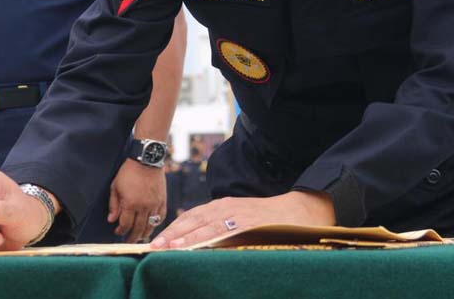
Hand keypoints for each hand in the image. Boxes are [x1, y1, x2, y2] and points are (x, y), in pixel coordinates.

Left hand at [107, 160, 165, 242]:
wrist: (147, 160)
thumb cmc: (128, 172)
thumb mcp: (115, 186)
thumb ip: (113, 205)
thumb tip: (111, 220)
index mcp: (130, 204)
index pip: (125, 224)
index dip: (120, 231)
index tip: (117, 232)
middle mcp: (144, 206)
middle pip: (138, 229)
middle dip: (132, 237)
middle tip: (128, 241)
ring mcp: (155, 204)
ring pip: (150, 226)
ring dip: (144, 234)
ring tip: (139, 237)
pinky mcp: (162, 201)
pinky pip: (160, 217)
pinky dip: (156, 224)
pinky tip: (151, 226)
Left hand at [151, 190, 334, 249]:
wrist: (300, 211)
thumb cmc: (268, 219)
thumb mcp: (240, 219)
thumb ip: (221, 229)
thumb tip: (198, 246)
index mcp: (222, 206)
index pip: (191, 217)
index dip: (173, 228)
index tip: (156, 241)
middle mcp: (226, 207)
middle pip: (193, 220)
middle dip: (172, 234)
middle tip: (152, 247)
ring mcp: (238, 215)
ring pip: (206, 226)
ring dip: (185, 238)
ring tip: (168, 248)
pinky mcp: (250, 223)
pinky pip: (226, 232)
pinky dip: (210, 239)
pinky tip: (198, 247)